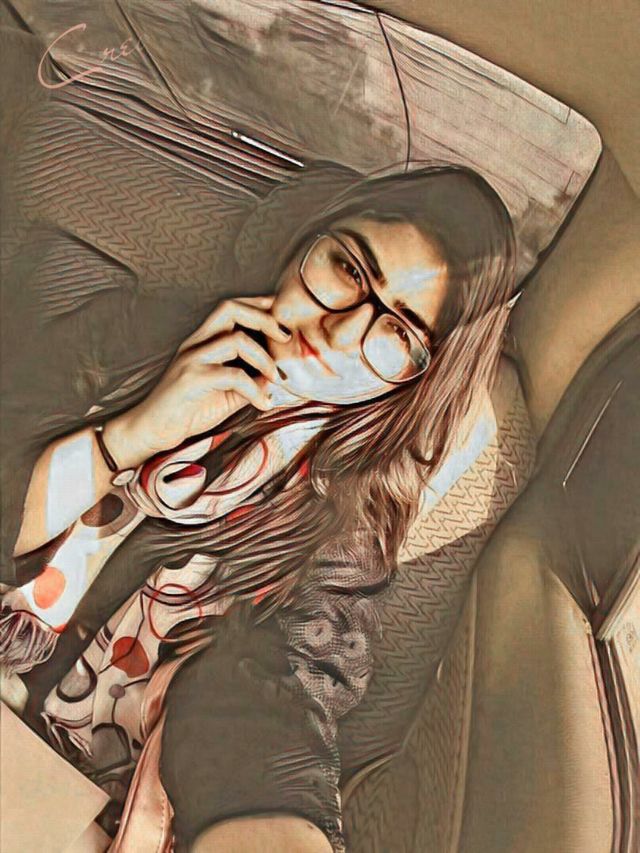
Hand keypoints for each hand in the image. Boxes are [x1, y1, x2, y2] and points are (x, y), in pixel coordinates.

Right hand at [103, 296, 290, 468]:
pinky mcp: (192, 379)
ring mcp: (192, 359)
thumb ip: (248, 381)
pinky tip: (264, 403)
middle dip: (264, 318)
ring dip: (264, 358)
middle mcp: (195, 343)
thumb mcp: (225, 393)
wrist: (152, 430)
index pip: (230, 307)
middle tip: (286, 338)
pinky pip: (233, 375)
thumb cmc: (187, 411)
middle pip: (231, 308)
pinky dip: (254, 389)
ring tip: (276, 378)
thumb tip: (276, 376)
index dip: (258, 305)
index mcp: (202, 341)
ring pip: (236, 340)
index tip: (281, 313)